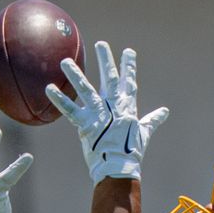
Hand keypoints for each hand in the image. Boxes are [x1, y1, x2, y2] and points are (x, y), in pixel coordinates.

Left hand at [45, 41, 168, 183]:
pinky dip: (59, 99)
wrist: (119, 168)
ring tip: (65, 61)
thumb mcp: (144, 132)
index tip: (128, 51)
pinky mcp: (85, 124)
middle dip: (106, 60)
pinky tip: (49, 88)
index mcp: (127, 108)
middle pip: (110, 79)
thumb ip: (152, 119)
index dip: (129, 66)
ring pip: (86, 89)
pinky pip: (70, 109)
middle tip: (100, 44)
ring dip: (75, 74)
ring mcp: (99, 114)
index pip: (129, 82)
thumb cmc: (131, 151)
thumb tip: (165, 112)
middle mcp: (113, 107)